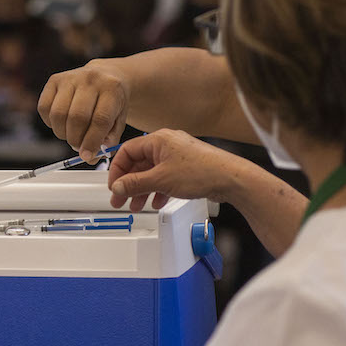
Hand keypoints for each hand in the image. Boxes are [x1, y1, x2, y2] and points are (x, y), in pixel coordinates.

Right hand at [37, 60, 129, 159]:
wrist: (106, 75)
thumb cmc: (112, 101)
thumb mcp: (119, 120)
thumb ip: (108, 141)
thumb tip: (90, 158)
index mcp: (112, 88)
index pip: (99, 119)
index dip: (91, 142)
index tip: (87, 156)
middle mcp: (90, 79)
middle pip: (77, 117)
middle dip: (75, 139)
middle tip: (78, 147)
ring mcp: (70, 77)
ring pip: (58, 114)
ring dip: (62, 133)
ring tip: (71, 135)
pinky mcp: (54, 80)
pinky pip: (44, 108)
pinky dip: (50, 123)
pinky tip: (61, 123)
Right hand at [107, 130, 237, 211]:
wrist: (231, 179)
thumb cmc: (201, 171)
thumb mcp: (161, 180)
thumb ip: (135, 184)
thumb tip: (118, 186)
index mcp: (158, 140)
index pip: (127, 151)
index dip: (117, 170)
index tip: (114, 186)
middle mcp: (167, 145)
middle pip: (139, 164)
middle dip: (129, 184)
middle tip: (120, 200)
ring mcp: (178, 156)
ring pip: (152, 173)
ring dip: (142, 190)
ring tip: (137, 206)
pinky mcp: (187, 168)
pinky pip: (165, 178)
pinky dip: (158, 190)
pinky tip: (157, 202)